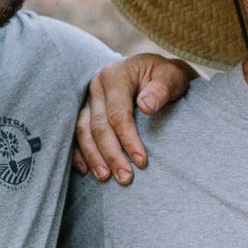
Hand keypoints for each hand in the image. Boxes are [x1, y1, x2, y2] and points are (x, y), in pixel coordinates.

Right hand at [74, 53, 194, 183]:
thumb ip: (161, 89)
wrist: (154, 70)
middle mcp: (96, 86)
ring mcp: (87, 98)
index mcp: (115, 76)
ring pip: (83, 131)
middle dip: (111, 154)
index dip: (128, 140)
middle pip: (99, 125)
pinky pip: (76, 133)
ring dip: (93, 157)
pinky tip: (85, 170)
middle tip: (125, 177)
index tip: (141, 161)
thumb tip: (146, 107)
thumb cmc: (165, 76)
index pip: (118, 114)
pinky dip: (79, 152)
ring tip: (105, 177)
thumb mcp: (171, 76)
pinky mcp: (84, 109)